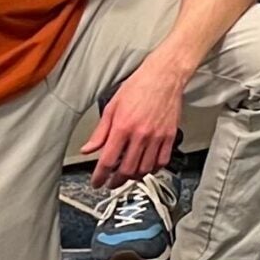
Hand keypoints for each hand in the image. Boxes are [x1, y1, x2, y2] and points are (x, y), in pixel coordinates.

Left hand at [81, 57, 184, 190]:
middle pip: (126, 169)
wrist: (164, 75)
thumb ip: (100, 131)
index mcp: (122, 127)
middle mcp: (140, 134)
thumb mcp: (112, 106)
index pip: (108, 161)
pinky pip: (162, 160)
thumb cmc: (139, 86)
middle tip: (111, 183)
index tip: (96, 182)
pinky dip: (154, 169)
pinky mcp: (170, 135)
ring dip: (134, 177)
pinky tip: (147, 167)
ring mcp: (157, 136)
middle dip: (116, 181)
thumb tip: (88, 148)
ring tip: (128, 176)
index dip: (100, 176)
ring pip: (145, 168)